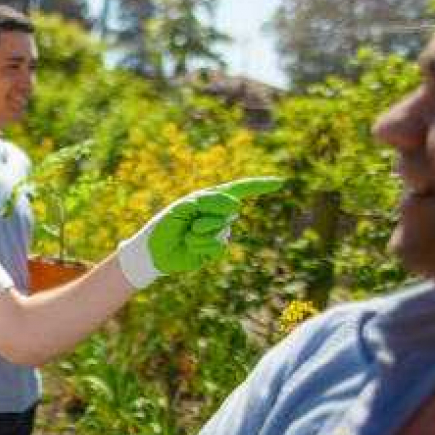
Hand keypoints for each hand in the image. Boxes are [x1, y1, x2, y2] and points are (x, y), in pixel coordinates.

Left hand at [117, 177, 283, 288]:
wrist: (153, 252)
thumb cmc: (164, 225)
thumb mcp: (183, 207)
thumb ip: (208, 201)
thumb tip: (237, 204)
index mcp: (209, 197)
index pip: (239, 189)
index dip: (260, 185)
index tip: (280, 182)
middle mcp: (217, 213)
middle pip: (228, 210)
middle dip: (207, 215)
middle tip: (188, 222)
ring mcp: (219, 232)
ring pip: (222, 229)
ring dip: (200, 233)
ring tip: (186, 235)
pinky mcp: (215, 249)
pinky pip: (218, 246)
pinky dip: (201, 246)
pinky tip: (189, 246)